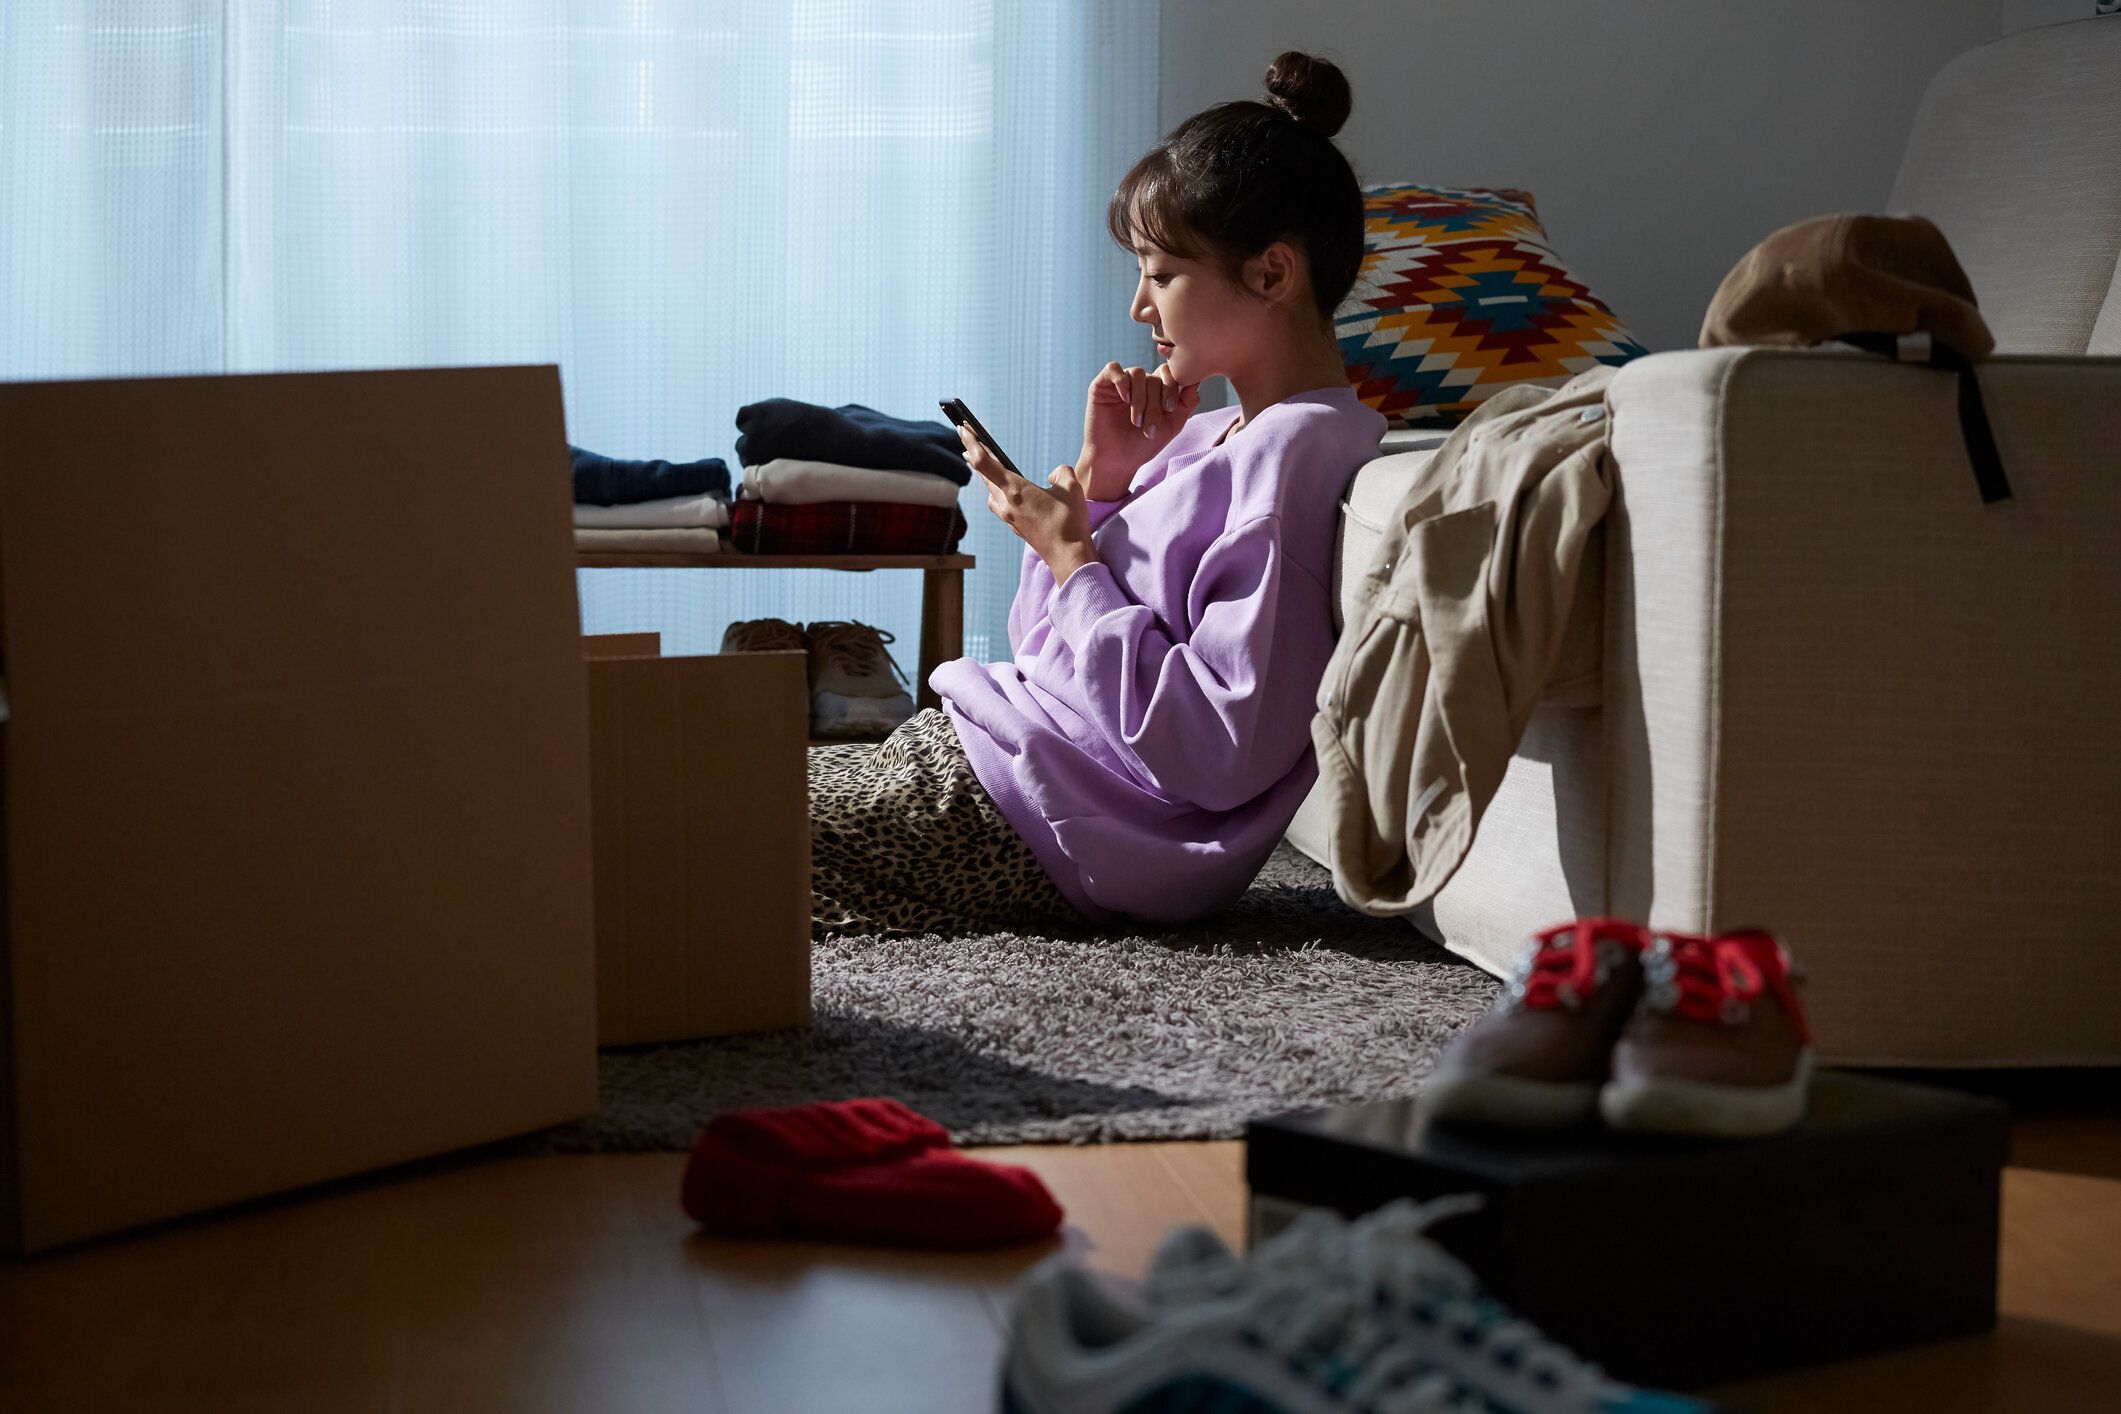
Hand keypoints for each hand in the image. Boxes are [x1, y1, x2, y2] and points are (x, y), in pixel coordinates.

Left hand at [959, 425, 1097, 584]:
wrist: (1068, 557)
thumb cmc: (1070, 522)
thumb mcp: (1071, 487)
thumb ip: (1060, 472)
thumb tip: (1053, 475)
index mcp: (1015, 490)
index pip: (984, 461)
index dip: (971, 442)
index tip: (962, 428)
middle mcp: (1006, 504)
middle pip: (983, 475)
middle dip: (975, 455)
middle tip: (967, 439)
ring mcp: (1009, 517)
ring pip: (990, 491)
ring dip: (985, 475)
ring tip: (984, 464)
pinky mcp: (1015, 527)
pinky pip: (999, 504)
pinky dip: (997, 492)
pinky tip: (1006, 492)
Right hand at [1079, 362, 1201, 500]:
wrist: (1116, 462)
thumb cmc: (1143, 446)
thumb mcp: (1172, 425)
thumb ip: (1186, 403)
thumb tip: (1197, 381)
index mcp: (1156, 390)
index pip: (1168, 374)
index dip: (1172, 387)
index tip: (1170, 408)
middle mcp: (1139, 384)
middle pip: (1154, 377)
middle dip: (1155, 402)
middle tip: (1149, 426)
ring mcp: (1120, 383)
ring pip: (1137, 373)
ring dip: (1140, 398)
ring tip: (1136, 421)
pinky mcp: (1101, 385)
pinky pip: (1113, 368)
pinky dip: (1122, 381)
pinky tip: (1125, 400)